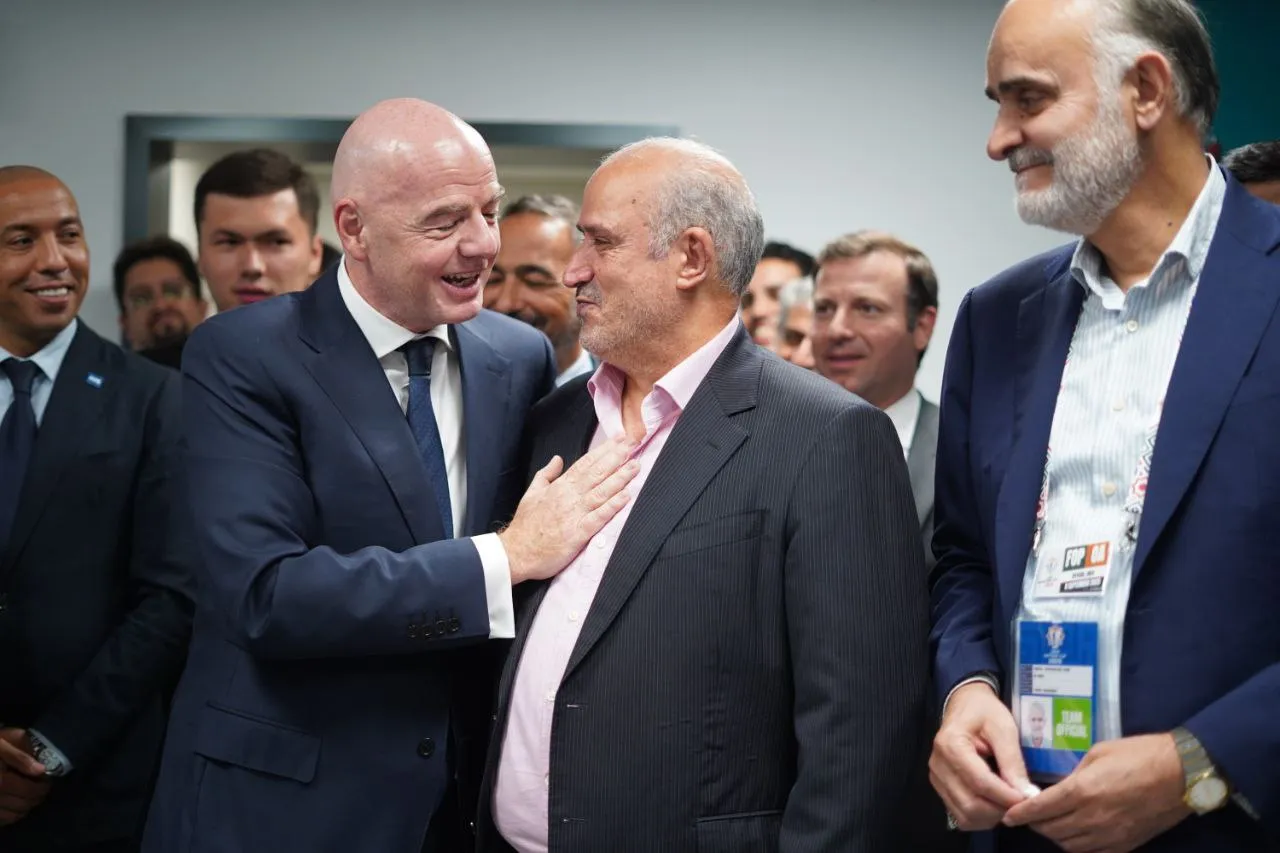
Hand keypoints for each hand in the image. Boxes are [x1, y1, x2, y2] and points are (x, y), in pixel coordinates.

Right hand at [0, 729, 49, 825]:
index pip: (30, 791)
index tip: (47, 780)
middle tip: (41, 787)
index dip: (43, 787)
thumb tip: (41, 770)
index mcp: (0, 782)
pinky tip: (14, 804)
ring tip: (29, 795)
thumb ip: (20, 757)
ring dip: (25, 807)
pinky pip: (1, 820)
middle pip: (23, 805)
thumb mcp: (1, 745)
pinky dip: (11, 815)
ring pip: (13, 816)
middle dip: (36, 797)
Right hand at [500, 435, 638, 584]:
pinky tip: (626, 496)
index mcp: (559, 486)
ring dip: (619, 478)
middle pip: (596, 472)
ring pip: (601, 491)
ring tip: (635, 466)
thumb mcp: (532, 492)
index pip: (585, 463)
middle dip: (616, 457)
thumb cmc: (525, 525)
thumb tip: (557, 459)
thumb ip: (546, 474)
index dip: (603, 450)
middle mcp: (569, 497)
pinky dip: (612, 506)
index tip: (618, 439)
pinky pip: (598, 517)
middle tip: (633, 444)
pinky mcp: (577, 533)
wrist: (516, 552)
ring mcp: (574, 514)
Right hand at [930, 682, 1038, 830]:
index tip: (1029, 798)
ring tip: (1009, 801)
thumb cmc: (985, 712)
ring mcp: (936, 779)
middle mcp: (938, 765)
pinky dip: (981, 818)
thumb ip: (1012, 760)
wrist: (965, 706)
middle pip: (971, 804)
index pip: (980, 783)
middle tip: (1022, 801)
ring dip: (992, 816)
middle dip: (1000, 809)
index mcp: (951, 745)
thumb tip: (1026, 794)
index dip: (1007, 796)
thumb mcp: (1003, 727)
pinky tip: (994, 803)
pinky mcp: (940, 788)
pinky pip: (961, 816)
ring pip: (966, 815)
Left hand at [1002, 733, 1189, 851]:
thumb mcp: (1097, 753)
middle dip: (1035, 823)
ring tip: (1050, 823)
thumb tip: (1060, 787)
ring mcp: (1110, 835)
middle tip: (1029, 814)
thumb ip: (1074, 774)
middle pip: (1051, 830)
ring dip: (1055, 835)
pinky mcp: (1125, 845)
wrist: (1181, 774)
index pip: (1040, 809)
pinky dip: (1077, 845)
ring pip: (1069, 845)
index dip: (1020, 814)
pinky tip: (1075, 835)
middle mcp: (1092, 818)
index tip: (1008, 816)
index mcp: (1082, 791)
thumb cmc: (1138, 755)